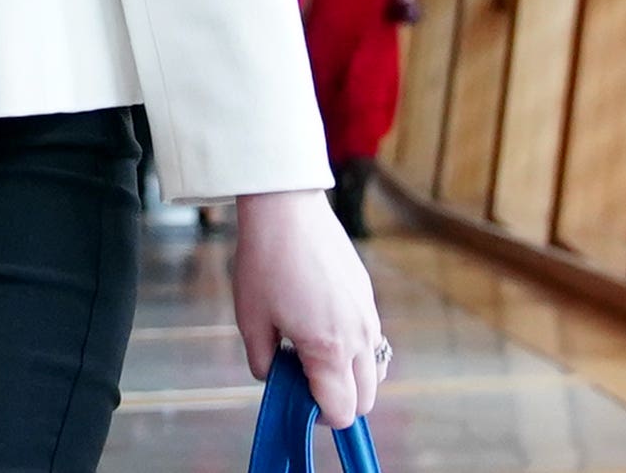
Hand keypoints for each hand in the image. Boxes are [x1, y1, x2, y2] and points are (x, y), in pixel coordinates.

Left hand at [233, 188, 386, 424]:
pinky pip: (372, 340)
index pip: (342, 412)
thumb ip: (265, 362)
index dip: (318, 416)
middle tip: (303, 380)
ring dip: (351, 377)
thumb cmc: (264, 261)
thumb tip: (276, 377)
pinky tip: (322, 327)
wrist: (286, 209)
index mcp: (329, 349)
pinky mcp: (367, 296)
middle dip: (338, 401)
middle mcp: (359, 337)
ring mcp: (368, 315)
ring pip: (374, 371)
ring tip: (314, 356)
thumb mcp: (250, 320)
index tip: (296, 399)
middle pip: (366, 399)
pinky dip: (355, 350)